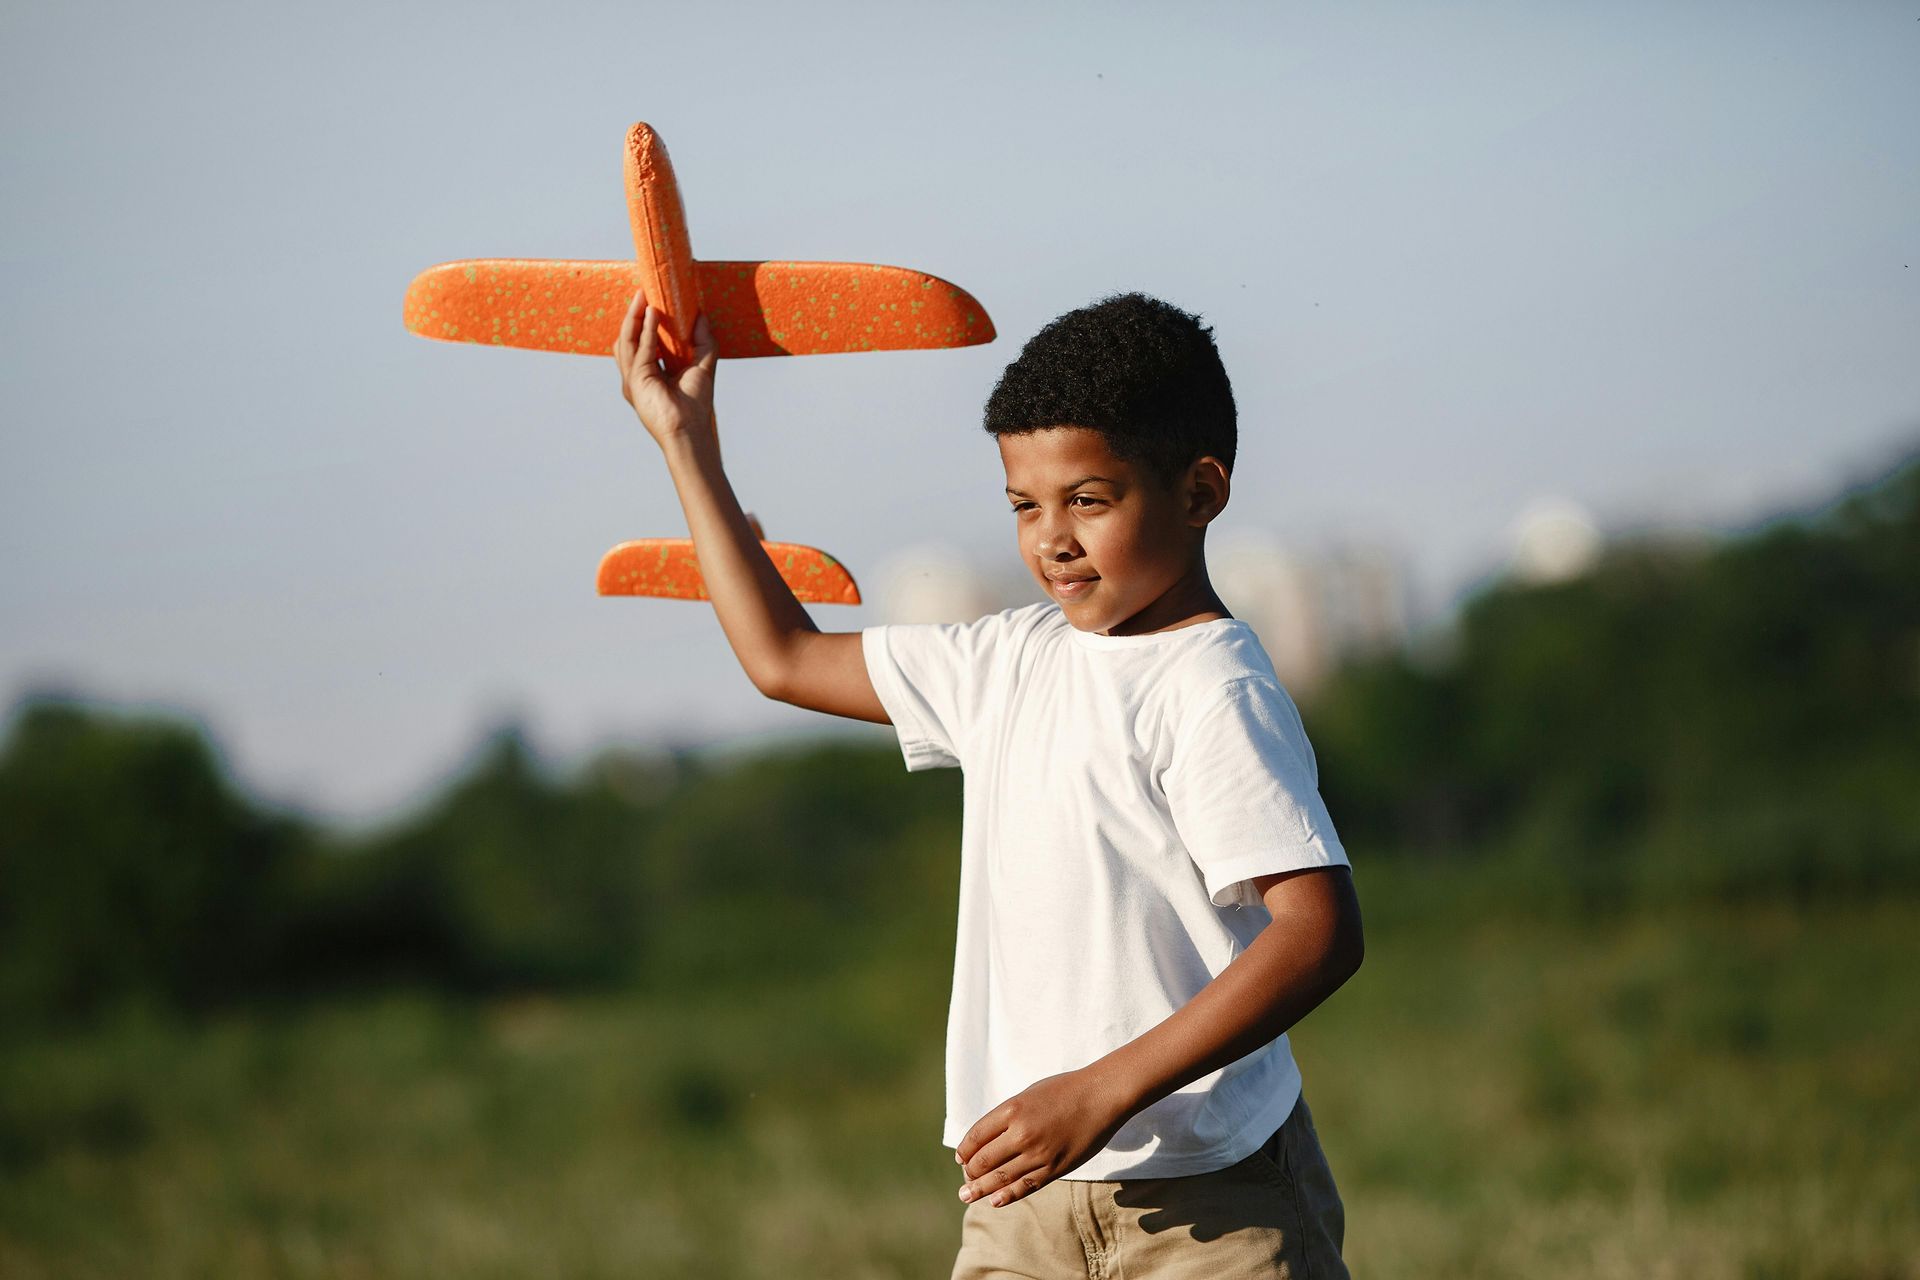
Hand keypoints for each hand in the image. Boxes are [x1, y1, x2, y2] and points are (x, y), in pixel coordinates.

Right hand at [613, 287, 716, 450]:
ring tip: (643, 297)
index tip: (652, 298)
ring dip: (634, 317)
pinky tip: (652, 315)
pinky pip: (639, 350)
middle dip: (634, 314)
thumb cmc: (696, 405)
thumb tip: (701, 315)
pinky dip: (645, 332)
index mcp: (650, 371)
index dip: (644, 320)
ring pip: (627, 340)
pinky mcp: (635, 381)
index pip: (641, 340)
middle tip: (643, 291)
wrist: (691, 431)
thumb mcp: (702, 365)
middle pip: (629, 337)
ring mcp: (633, 379)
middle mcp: (638, 374)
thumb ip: (702, 341)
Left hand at [954, 1068, 1133, 1207]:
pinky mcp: (1055, 1168)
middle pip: (984, 1160)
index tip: (961, 1159)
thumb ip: (1007, 1116)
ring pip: (1000, 1177)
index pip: (976, 1137)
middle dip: (970, 1173)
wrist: (1101, 1096)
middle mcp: (1022, 1133)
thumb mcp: (1028, 1094)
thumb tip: (986, 1139)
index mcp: (1012, 1109)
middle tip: (965, 1181)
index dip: (964, 1151)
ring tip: (967, 1196)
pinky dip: (1006, 1196)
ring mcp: (1039, 1153)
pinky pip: (1025, 1186)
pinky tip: (994, 1201)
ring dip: (980, 1189)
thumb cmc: (1064, 1091)